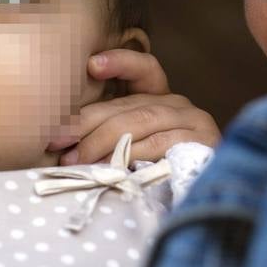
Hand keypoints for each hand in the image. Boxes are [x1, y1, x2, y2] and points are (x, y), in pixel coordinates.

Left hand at [49, 49, 220, 164]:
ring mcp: (193, 121)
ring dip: (102, 141)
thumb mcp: (132, 155)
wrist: (208, 204)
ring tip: (76, 160)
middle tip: (57, 142)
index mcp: (162, 102)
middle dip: (87, 123)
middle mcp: (179, 105)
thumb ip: (108, 139)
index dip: (120, 62)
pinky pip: (159, 142)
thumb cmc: (163, 180)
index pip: (144, 69)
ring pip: (140, 121)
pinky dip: (131, 154)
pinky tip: (111, 166)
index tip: (91, 65)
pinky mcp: (203, 141)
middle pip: (127, 105)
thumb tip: (63, 143)